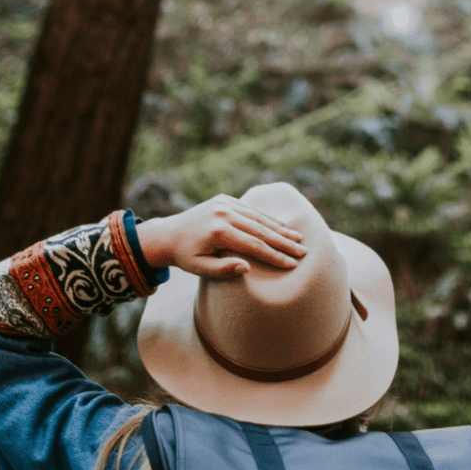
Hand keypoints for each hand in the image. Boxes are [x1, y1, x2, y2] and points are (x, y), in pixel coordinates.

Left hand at [136, 194, 306, 277]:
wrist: (167, 234)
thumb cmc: (185, 257)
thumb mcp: (200, 269)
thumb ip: (223, 270)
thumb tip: (247, 268)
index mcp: (218, 232)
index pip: (254, 245)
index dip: (275, 256)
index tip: (291, 264)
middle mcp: (223, 214)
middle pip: (261, 229)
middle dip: (284, 242)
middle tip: (303, 252)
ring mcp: (224, 204)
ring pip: (258, 217)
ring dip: (280, 228)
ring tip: (298, 238)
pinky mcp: (224, 199)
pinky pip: (250, 209)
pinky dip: (266, 217)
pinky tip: (281, 225)